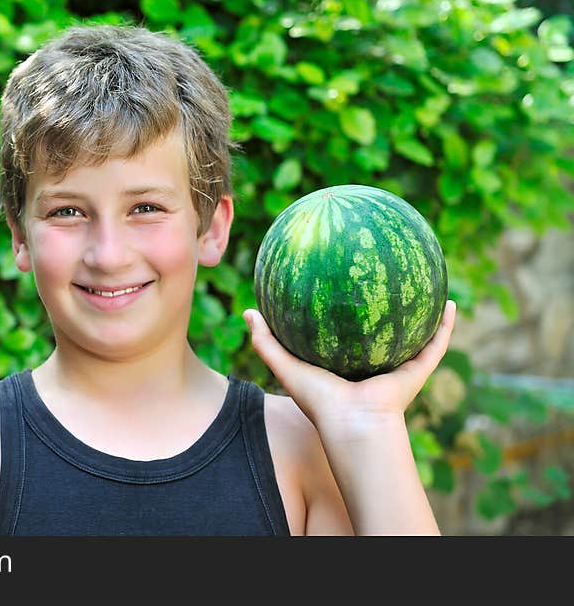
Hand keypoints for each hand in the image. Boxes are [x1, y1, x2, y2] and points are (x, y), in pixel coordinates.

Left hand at [244, 301, 456, 435]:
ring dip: (422, 312)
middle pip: (381, 330)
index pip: (345, 332)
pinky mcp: (417, 371)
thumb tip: (248, 310)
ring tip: (426, 281)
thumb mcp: (286, 366)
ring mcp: (397, 367)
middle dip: (385, 305)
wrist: (353, 424)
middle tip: (384, 273)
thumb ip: (266, 342)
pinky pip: (436, 344)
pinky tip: (450, 301)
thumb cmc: (319, 400)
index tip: (344, 280)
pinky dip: (446, 326)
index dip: (345, 309)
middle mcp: (373, 364)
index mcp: (344, 363)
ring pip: (415, 334)